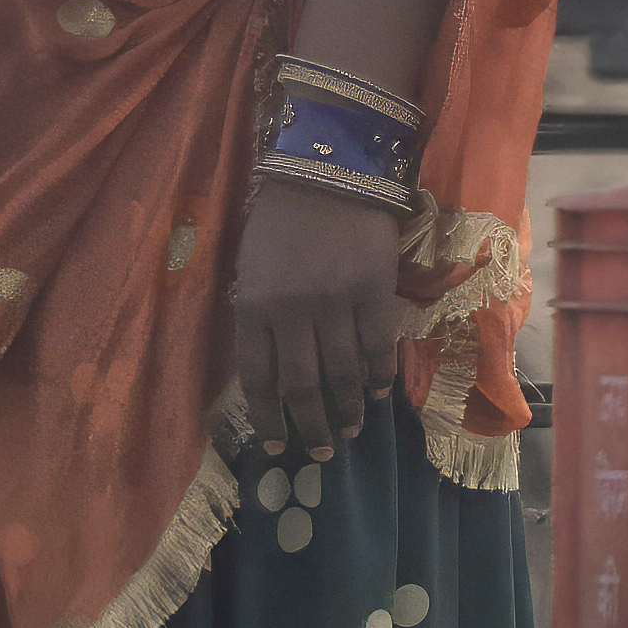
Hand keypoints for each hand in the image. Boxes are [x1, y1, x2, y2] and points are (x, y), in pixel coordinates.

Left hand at [231, 176, 411, 459]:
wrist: (326, 175)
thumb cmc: (279, 222)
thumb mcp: (250, 268)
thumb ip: (257, 316)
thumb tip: (269, 369)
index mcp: (252, 306)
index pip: (258, 377)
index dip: (267, 418)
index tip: (276, 445)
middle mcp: (291, 313)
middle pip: (302, 386)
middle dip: (310, 426)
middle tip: (321, 452)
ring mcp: (334, 304)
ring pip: (342, 374)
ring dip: (348, 409)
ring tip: (351, 430)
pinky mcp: (373, 294)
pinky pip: (376, 348)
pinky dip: (377, 377)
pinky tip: (378, 394)